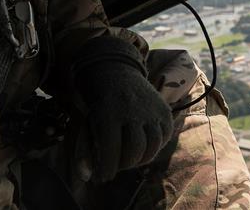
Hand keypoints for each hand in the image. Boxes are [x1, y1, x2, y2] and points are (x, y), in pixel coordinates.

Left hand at [72, 35, 172, 182]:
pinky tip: (143, 147)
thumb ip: (84, 150)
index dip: (107, 169)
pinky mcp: (163, 109)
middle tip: (117, 166)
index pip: (111, 150)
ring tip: (130, 159)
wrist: (114, 70)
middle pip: (135, 150)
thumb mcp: (84, 122)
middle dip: (124, 165)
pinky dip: (155, 146)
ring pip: (152, 146)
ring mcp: (151, 108)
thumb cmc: (95, 102)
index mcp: (108, 113)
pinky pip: (165, 136)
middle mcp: (132, 110)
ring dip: (141, 159)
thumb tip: (87, 178)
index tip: (103, 177)